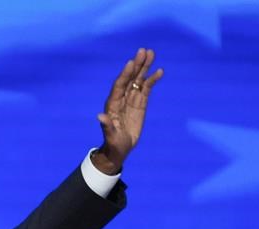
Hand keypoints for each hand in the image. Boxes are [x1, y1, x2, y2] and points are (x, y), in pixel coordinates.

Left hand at [91, 48, 163, 173]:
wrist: (120, 148)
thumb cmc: (113, 143)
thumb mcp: (110, 136)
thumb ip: (106, 125)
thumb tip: (99, 116)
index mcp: (113, 104)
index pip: (119, 85)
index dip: (125, 74)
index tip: (131, 62)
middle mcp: (122, 98)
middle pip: (130, 78)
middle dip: (137, 65)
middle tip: (144, 50)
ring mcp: (132, 100)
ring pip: (138, 80)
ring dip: (145, 67)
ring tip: (152, 53)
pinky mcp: (141, 104)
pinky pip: (147, 89)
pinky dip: (152, 80)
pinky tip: (159, 71)